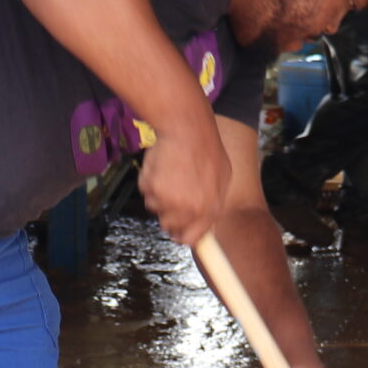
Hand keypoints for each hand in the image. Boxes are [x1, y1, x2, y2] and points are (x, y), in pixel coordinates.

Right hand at [139, 123, 230, 244]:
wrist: (187, 128)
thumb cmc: (207, 149)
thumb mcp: (222, 179)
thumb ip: (213, 203)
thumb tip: (205, 221)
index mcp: (209, 209)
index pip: (189, 238)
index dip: (180, 233)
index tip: (176, 229)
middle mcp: (189, 209)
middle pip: (168, 225)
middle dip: (168, 212)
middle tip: (172, 191)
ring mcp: (168, 199)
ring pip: (154, 207)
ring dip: (158, 193)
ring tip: (171, 172)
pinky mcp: (152, 187)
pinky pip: (145, 191)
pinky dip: (149, 180)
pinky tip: (162, 165)